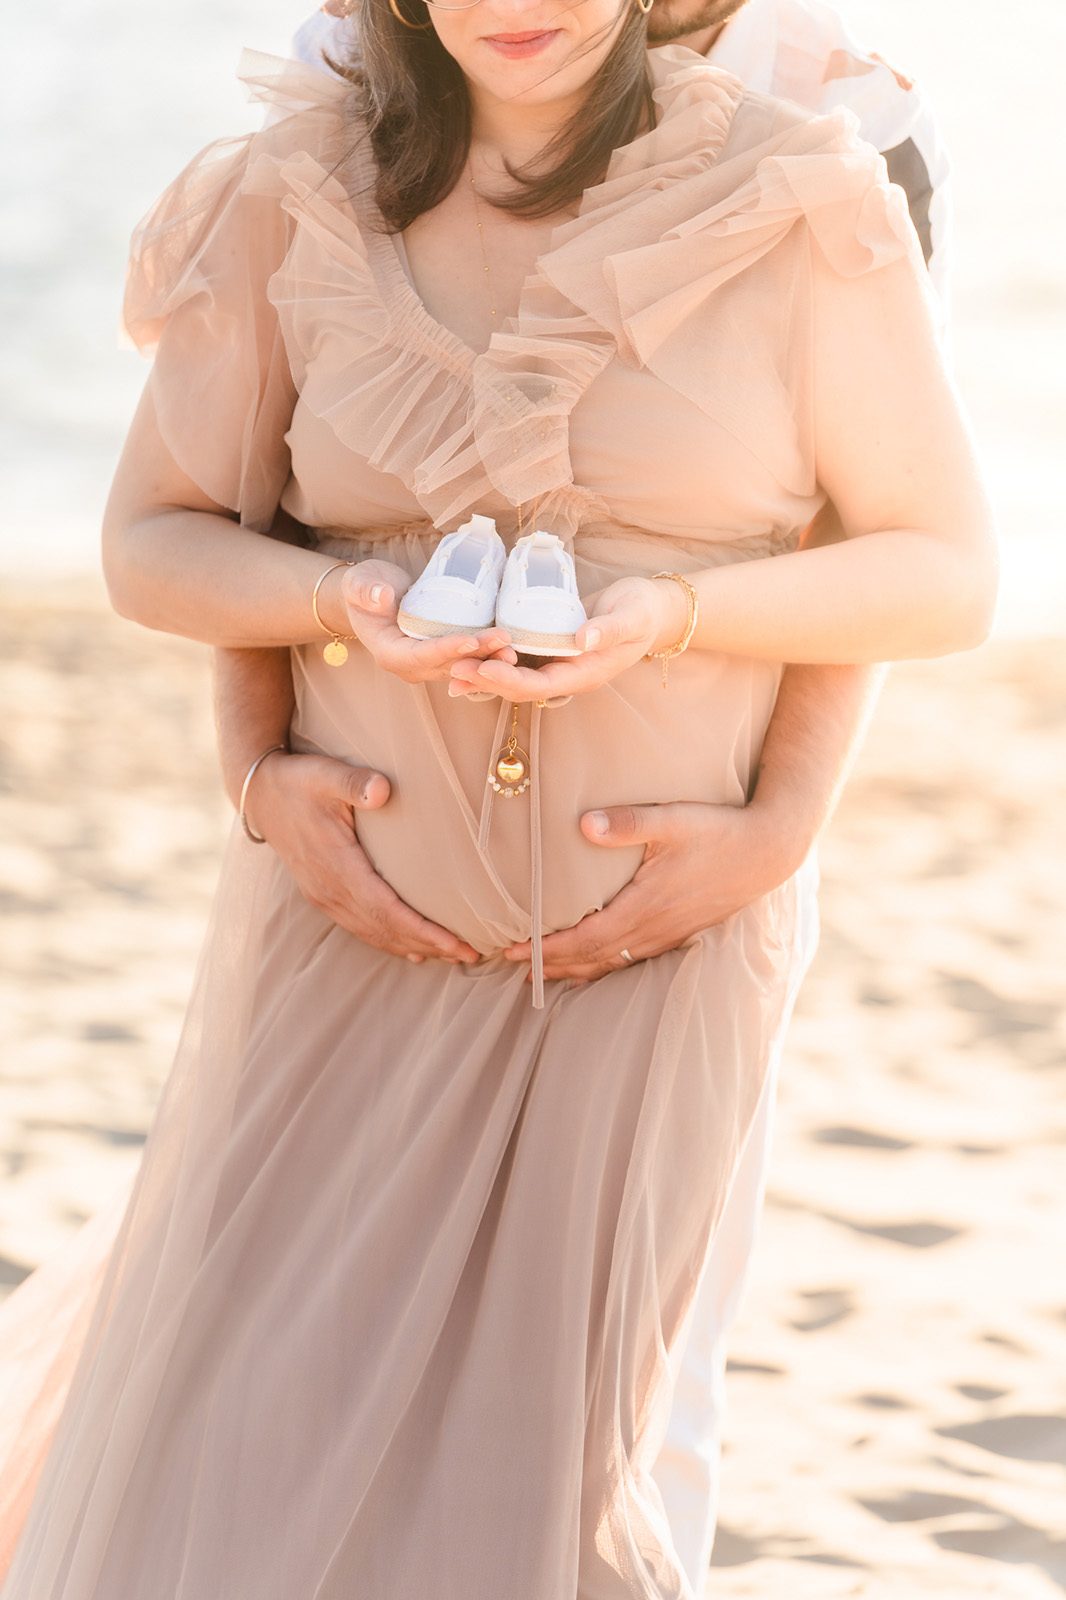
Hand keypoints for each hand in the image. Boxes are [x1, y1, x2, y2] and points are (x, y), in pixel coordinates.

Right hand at [249, 750, 482, 963]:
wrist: (260, 794)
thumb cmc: (298, 781)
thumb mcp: (325, 774)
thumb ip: (354, 782)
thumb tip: (382, 790)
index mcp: (336, 865)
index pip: (385, 909)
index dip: (421, 929)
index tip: (455, 941)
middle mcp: (329, 890)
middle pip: (384, 930)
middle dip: (428, 944)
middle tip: (471, 954)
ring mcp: (324, 896)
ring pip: (373, 933)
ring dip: (412, 946)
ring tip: (451, 955)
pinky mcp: (322, 895)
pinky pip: (361, 927)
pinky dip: (389, 940)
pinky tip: (412, 949)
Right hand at [340, 559, 517, 684]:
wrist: (370, 596)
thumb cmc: (363, 588)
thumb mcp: (358, 584)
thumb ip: (365, 590)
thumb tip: (382, 596)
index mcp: (390, 654)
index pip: (420, 656)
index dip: (446, 650)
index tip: (470, 641)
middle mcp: (411, 666)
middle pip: (448, 665)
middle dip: (477, 656)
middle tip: (504, 642)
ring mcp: (428, 664)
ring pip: (462, 666)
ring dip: (488, 659)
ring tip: (513, 647)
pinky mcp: (442, 656)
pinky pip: (466, 660)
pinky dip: (486, 655)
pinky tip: (508, 646)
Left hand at [446, 574, 688, 702]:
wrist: (648, 608)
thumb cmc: (642, 611)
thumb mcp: (632, 617)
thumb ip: (610, 629)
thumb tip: (581, 640)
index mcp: (584, 674)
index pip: (539, 686)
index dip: (508, 681)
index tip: (480, 669)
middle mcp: (567, 674)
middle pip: (519, 687)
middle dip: (486, 680)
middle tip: (451, 670)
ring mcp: (558, 662)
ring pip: (515, 676)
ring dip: (484, 673)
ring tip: (450, 666)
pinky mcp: (550, 647)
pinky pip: (519, 659)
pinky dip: (494, 657)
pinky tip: (470, 650)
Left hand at [502, 797, 803, 982]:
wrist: (768, 850)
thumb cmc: (718, 830)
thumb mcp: (673, 819)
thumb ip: (628, 822)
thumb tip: (584, 825)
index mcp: (646, 905)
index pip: (586, 939)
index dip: (547, 950)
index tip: (513, 953)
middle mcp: (654, 927)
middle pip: (593, 959)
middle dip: (552, 966)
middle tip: (513, 970)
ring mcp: (668, 933)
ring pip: (614, 962)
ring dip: (577, 970)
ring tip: (545, 974)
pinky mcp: (680, 930)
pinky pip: (633, 957)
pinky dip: (606, 964)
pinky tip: (596, 962)